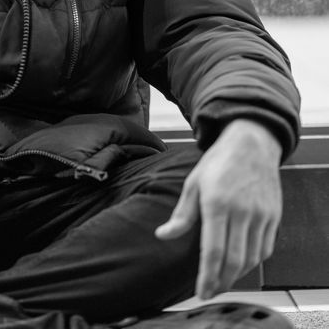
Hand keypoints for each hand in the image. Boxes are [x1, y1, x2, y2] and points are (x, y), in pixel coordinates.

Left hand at [155, 119, 282, 298]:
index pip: (212, 250)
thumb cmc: (219, 161)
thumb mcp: (194, 183)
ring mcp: (260, 215)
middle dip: (221, 282)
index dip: (207, 276)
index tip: (201, 291)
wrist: (251, 143)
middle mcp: (241, 211)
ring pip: (251, 259)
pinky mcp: (273, 216)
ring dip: (236, 275)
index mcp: (217, 203)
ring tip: (222, 281)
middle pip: (233, 260)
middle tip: (210, 292)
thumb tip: (163, 235)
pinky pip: (265, 249)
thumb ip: (182, 214)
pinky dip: (253, 263)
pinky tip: (241, 265)